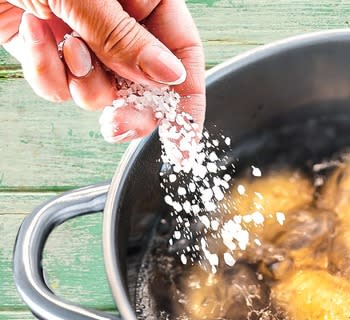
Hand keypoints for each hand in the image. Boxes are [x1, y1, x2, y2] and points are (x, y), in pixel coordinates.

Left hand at [0, 0, 204, 142]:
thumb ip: (126, 38)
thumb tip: (169, 76)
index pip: (183, 54)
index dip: (188, 99)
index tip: (184, 141)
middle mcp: (120, 20)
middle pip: (147, 84)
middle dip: (130, 106)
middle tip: (118, 124)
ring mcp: (83, 37)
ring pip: (101, 91)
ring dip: (79, 79)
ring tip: (60, 40)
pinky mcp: (46, 50)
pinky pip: (60, 86)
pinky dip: (45, 70)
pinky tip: (33, 32)